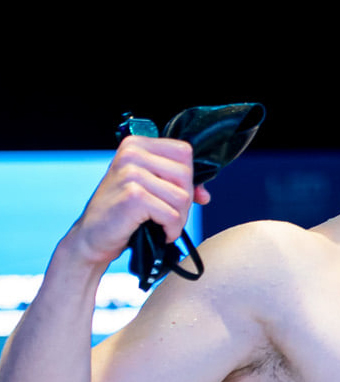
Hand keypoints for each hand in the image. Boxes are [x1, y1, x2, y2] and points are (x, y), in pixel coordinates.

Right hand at [60, 137, 209, 270]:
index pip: (184, 152)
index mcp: (136, 144)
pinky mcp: (133, 196)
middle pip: (186, 175)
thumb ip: (177, 184)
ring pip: (182, 197)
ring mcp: (131, 173)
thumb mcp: (149, 189)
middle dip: (184, 201)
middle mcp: (132, 153)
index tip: (176, 194)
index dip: (187, 177)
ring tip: (161, 224)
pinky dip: (170, 230)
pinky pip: (172, 215)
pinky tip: (158, 232)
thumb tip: (205, 195)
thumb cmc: (123, 212)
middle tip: (168, 214)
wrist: (93, 236)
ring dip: (178, 218)